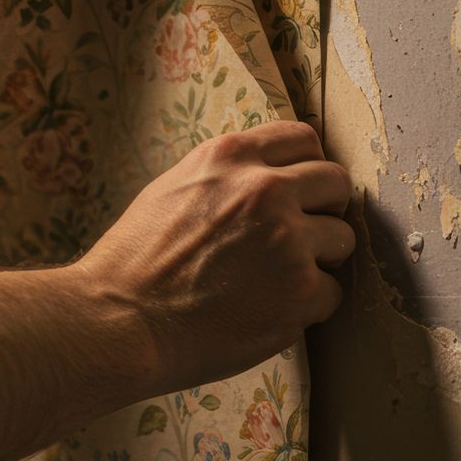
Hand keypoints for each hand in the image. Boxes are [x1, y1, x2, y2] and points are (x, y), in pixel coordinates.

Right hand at [71, 120, 354, 393]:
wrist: (119, 322)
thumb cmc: (134, 262)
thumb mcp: (174, 188)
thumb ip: (227, 177)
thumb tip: (269, 177)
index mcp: (231, 157)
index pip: (303, 139)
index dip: (306, 169)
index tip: (302, 192)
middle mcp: (266, 191)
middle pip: (336, 183)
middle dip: (324, 210)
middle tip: (301, 238)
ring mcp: (287, 242)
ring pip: (342, 240)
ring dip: (319, 261)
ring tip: (276, 281)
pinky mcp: (299, 293)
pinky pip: (331, 294)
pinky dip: (306, 307)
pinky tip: (268, 312)